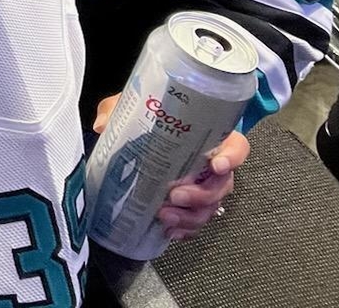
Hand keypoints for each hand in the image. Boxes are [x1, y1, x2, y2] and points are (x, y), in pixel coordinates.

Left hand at [94, 93, 250, 240]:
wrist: (135, 134)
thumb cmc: (143, 119)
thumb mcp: (128, 109)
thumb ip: (115, 112)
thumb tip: (102, 124)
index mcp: (207, 137)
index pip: (236, 146)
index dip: (232, 157)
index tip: (216, 165)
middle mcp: (211, 164)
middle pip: (222, 185)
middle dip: (202, 195)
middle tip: (176, 195)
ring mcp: (203, 187)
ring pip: (210, 208)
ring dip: (191, 216)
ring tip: (165, 216)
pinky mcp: (190, 205)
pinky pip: (196, 221)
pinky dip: (184, 228)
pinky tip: (169, 230)